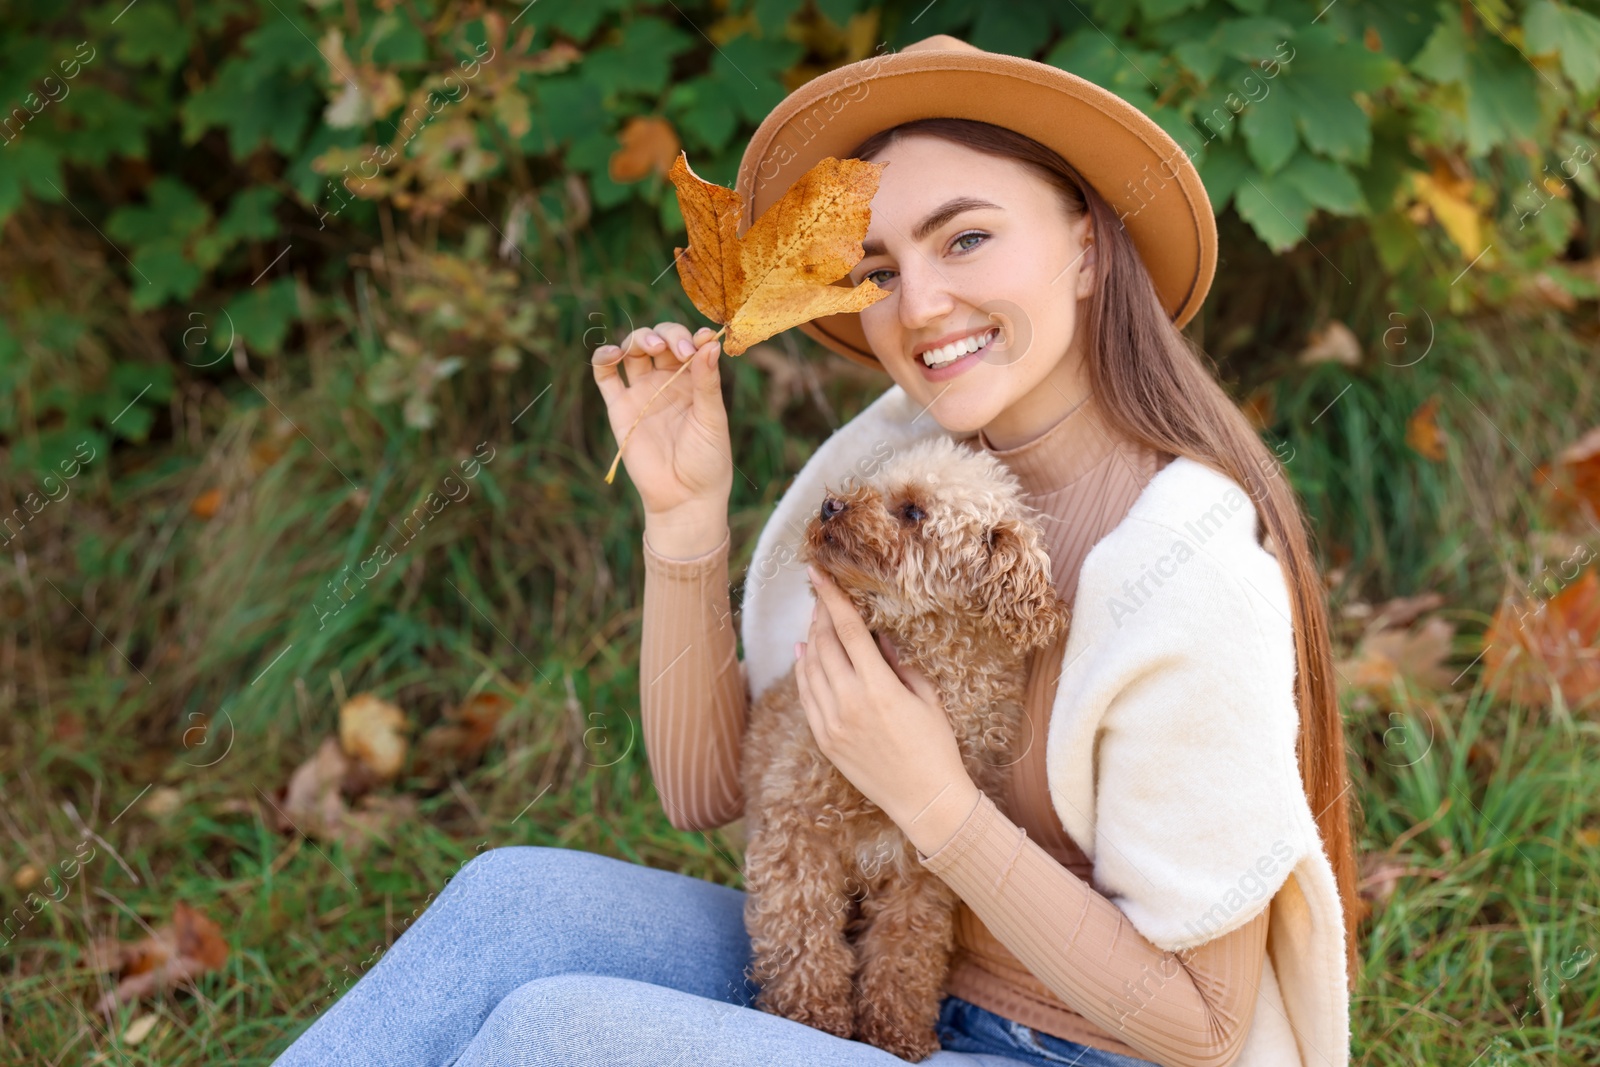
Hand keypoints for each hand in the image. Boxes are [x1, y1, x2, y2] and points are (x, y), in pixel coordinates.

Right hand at [592, 321, 732, 513]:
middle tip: (679, 352)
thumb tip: (710, 343)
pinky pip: (605, 376)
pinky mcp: (619, 407)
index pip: (689, 344)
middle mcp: (667, 381)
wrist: (684, 497)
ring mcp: (642, 392)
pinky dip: (604, 357)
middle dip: (668, 336)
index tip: (700, 340)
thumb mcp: (712, 418)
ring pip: (633, 350)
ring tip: (652, 349)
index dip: (691, 336)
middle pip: (660, 340)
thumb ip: (707, 382)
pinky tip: (612, 353)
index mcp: (694, 380)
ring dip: (639, 339)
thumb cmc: (707, 460)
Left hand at [795, 565, 980, 855]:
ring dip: (810, 639)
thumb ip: (898, 662)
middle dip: (820, 615)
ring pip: (810, 668)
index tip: (817, 573)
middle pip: (824, 644)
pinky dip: (802, 671)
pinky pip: (805, 695)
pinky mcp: (825, 740)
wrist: (925, 799)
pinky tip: (804, 654)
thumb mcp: (926, 697)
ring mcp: (832, 723)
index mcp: (879, 687)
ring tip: (815, 620)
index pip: (848, 630)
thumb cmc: (935, 746)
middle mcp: (849, 702)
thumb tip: (878, 636)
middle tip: (821, 595)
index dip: (830, 598)